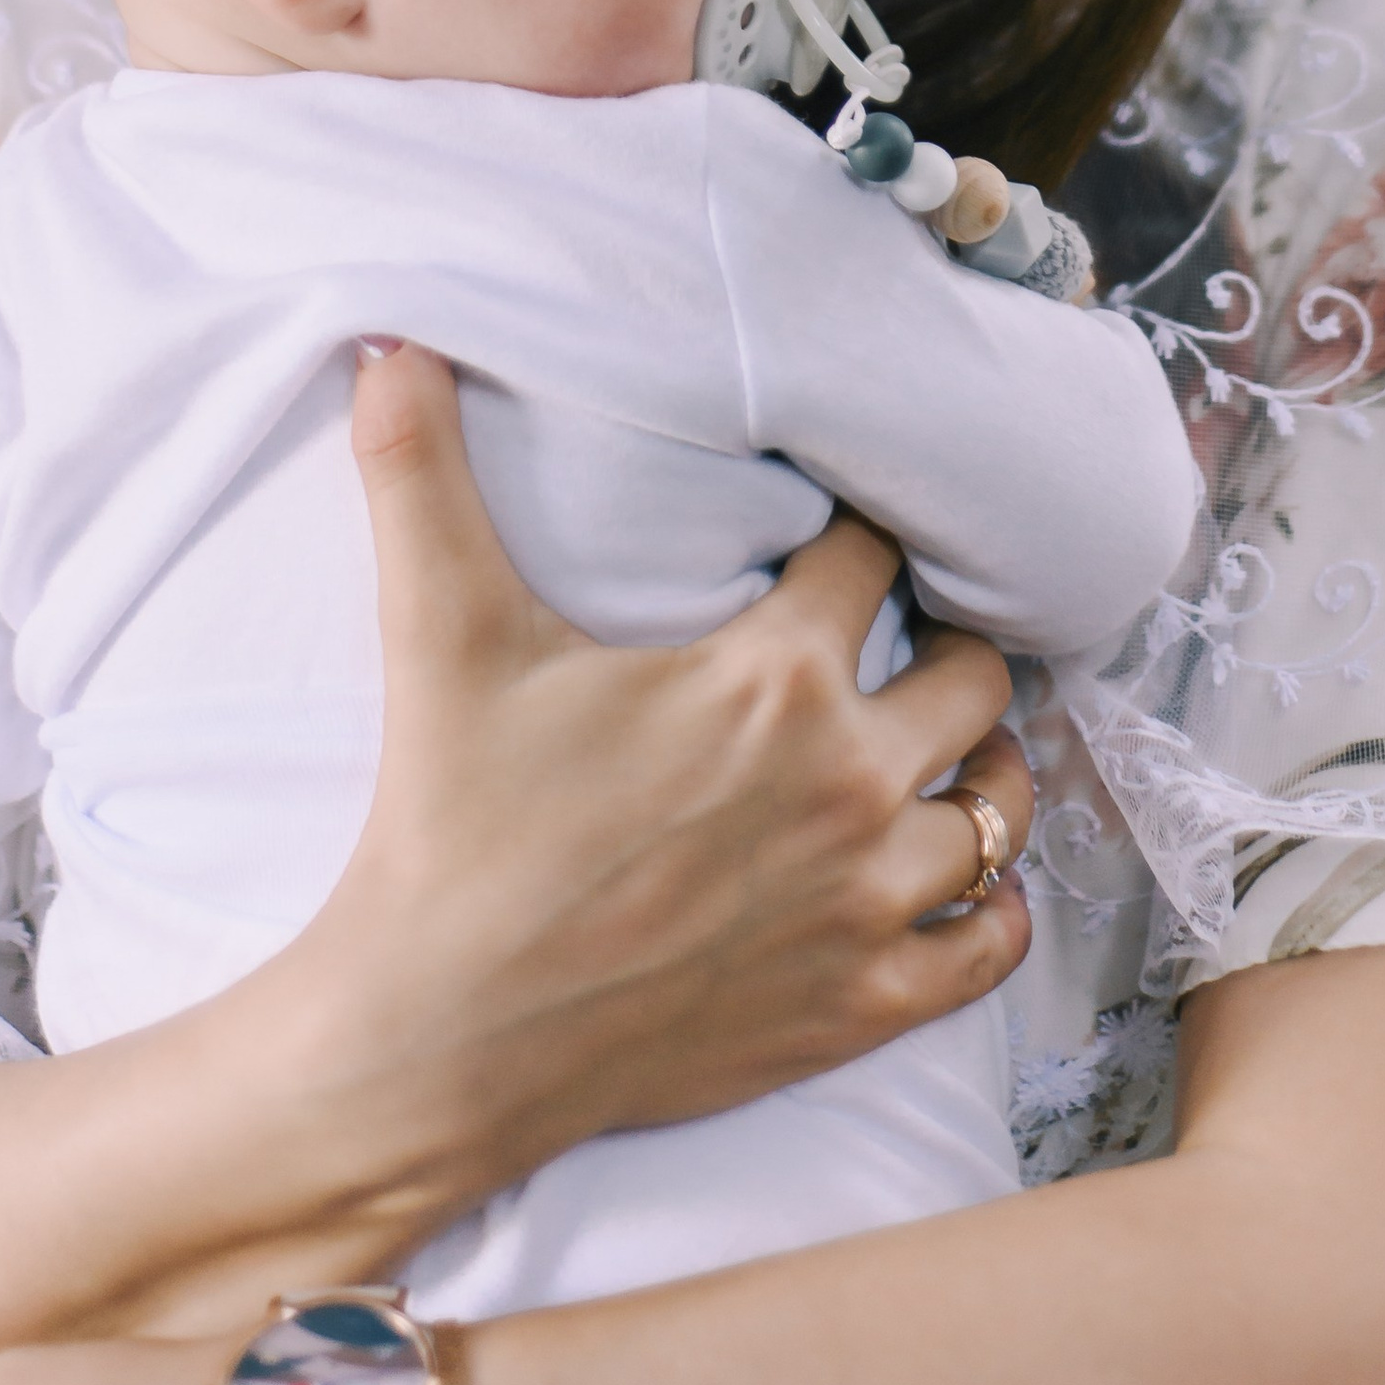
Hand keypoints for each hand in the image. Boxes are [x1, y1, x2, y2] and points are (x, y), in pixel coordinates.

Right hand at [221, 346, 1032, 1284]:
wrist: (437, 1040)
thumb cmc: (452, 828)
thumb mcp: (445, 636)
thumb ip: (420, 475)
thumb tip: (387, 344)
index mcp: (774, 679)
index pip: (873, 559)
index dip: (856, 540)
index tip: (838, 542)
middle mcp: (848, 783)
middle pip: (974, 676)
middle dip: (945, 645)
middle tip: (902, 644)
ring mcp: (866, 903)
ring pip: (998, 807)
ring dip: (980, 770)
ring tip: (944, 747)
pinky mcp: (860, 1005)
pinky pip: (993, 945)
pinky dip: (995, 906)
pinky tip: (962, 877)